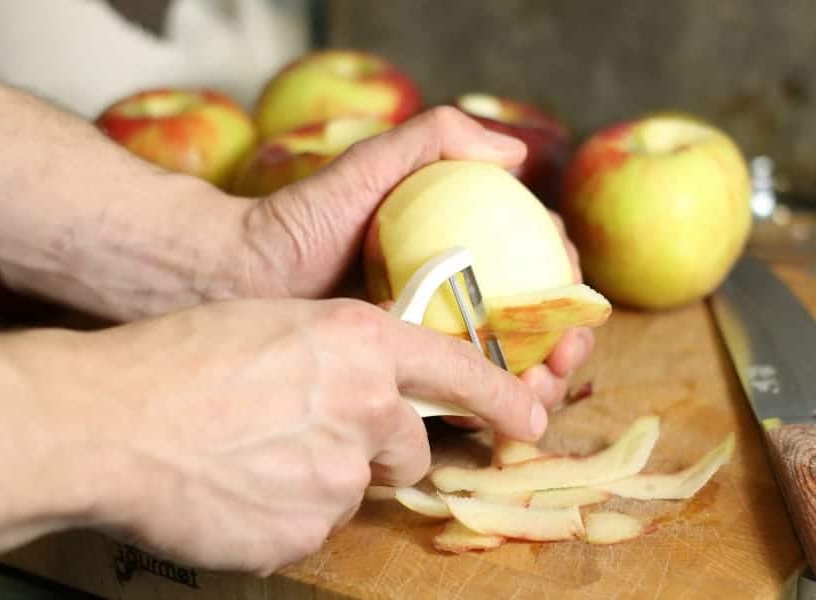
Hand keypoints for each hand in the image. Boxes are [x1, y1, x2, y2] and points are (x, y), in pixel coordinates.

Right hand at [4, 298, 544, 573]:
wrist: (114, 418)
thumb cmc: (183, 356)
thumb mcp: (279, 326)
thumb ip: (341, 356)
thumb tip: (366, 394)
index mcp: (361, 342)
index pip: (460, 369)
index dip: (502, 396)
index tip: (533, 418)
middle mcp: (366, 406)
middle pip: (406, 446)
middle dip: (376, 448)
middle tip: (311, 436)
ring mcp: (340, 475)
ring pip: (353, 487)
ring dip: (320, 479)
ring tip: (256, 457)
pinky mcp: (306, 531)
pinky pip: (311, 525)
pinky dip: (285, 512)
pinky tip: (239, 488)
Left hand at [238, 106, 592, 414]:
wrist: (243, 276)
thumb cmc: (304, 217)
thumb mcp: (373, 164)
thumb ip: (436, 139)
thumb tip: (516, 152)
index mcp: (460, 243)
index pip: (534, 258)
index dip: (567, 276)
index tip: (572, 288)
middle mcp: (454, 291)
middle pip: (532, 320)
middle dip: (569, 339)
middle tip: (569, 352)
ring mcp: (432, 336)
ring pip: (506, 363)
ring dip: (544, 380)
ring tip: (546, 385)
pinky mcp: (408, 375)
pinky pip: (460, 393)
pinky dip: (493, 405)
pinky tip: (507, 412)